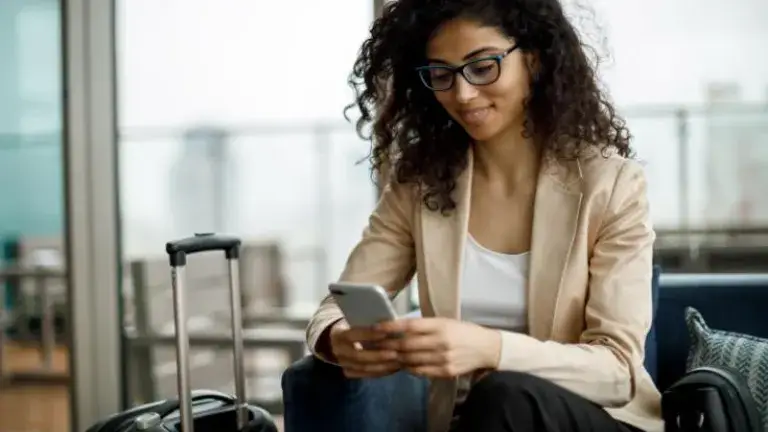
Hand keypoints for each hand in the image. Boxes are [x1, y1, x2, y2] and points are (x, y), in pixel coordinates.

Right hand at [328, 320, 401, 378]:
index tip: (385, 333)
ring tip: (398, 362)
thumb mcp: (356, 320)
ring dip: (383, 366)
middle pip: (359, 356)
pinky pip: (366, 375)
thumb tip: (390, 324)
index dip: (369, 334)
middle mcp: (339, 351)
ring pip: (364, 368)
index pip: (353, 335)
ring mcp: (343, 363)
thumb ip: (367, 323)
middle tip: (395, 353)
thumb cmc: (353, 325)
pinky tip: (394, 368)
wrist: (337, 339)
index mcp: (338, 335)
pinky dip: (381, 372)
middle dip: (378, 355)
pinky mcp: (349, 372)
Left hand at [376, 317, 500, 377]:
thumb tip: (397, 327)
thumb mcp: (444, 322)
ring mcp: (443, 358)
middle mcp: (440, 341)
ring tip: (385, 356)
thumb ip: (424, 326)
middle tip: (375, 345)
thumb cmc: (462, 331)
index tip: (376, 328)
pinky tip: (403, 364)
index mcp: (440, 325)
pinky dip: (409, 368)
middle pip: (406, 345)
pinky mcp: (445, 372)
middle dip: (388, 345)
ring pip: (411, 360)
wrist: (486, 348)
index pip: (410, 325)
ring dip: (396, 358)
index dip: (390, 327)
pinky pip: (420, 371)